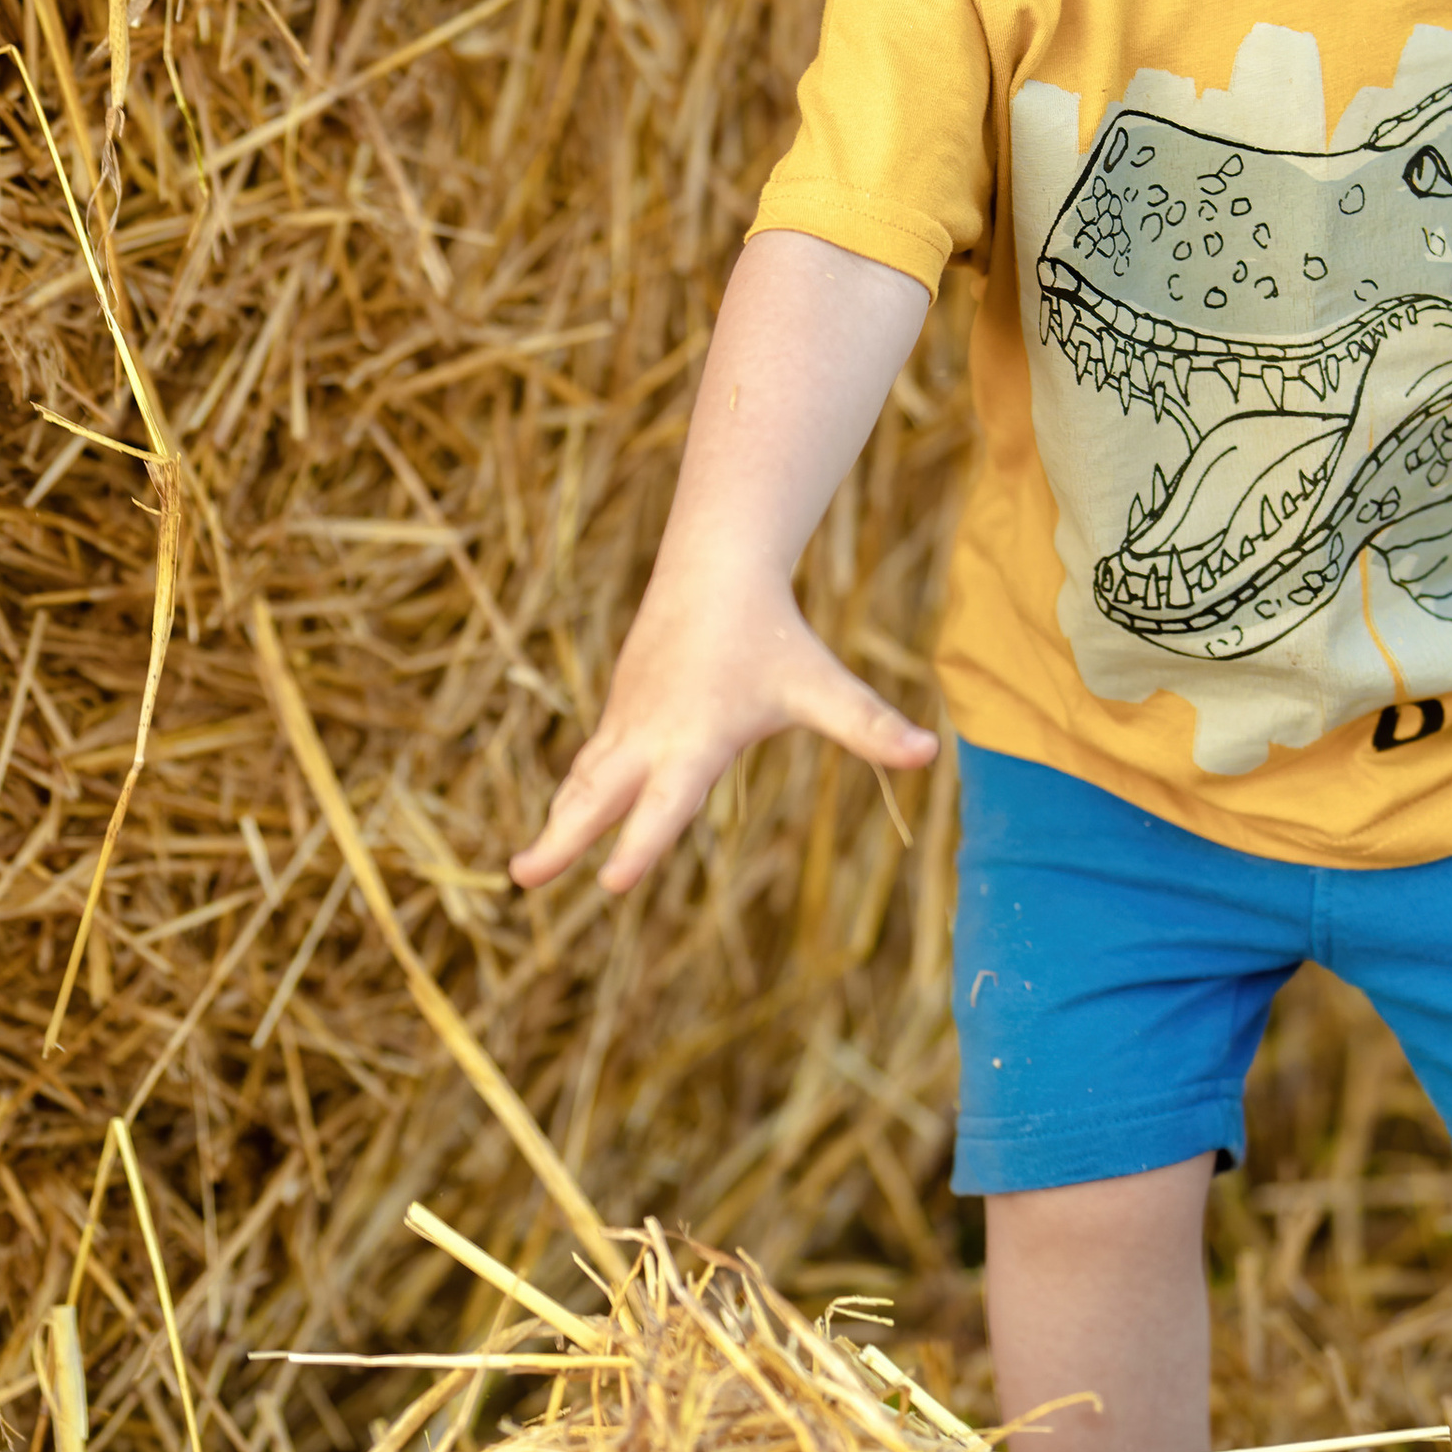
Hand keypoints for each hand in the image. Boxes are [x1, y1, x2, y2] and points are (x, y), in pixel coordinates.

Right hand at [508, 558, 937, 895]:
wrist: (714, 568)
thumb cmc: (771, 634)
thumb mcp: (820, 684)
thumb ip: (869, 724)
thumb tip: (929, 751)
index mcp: (696, 738)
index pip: (667, 802)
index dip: (641, 843)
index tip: (613, 883)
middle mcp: (652, 735)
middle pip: (599, 796)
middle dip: (563, 838)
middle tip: (522, 877)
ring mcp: (628, 724)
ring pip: (586, 780)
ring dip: (557, 822)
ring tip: (525, 872)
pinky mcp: (620, 715)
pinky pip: (590, 764)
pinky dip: (570, 797)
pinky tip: (561, 823)